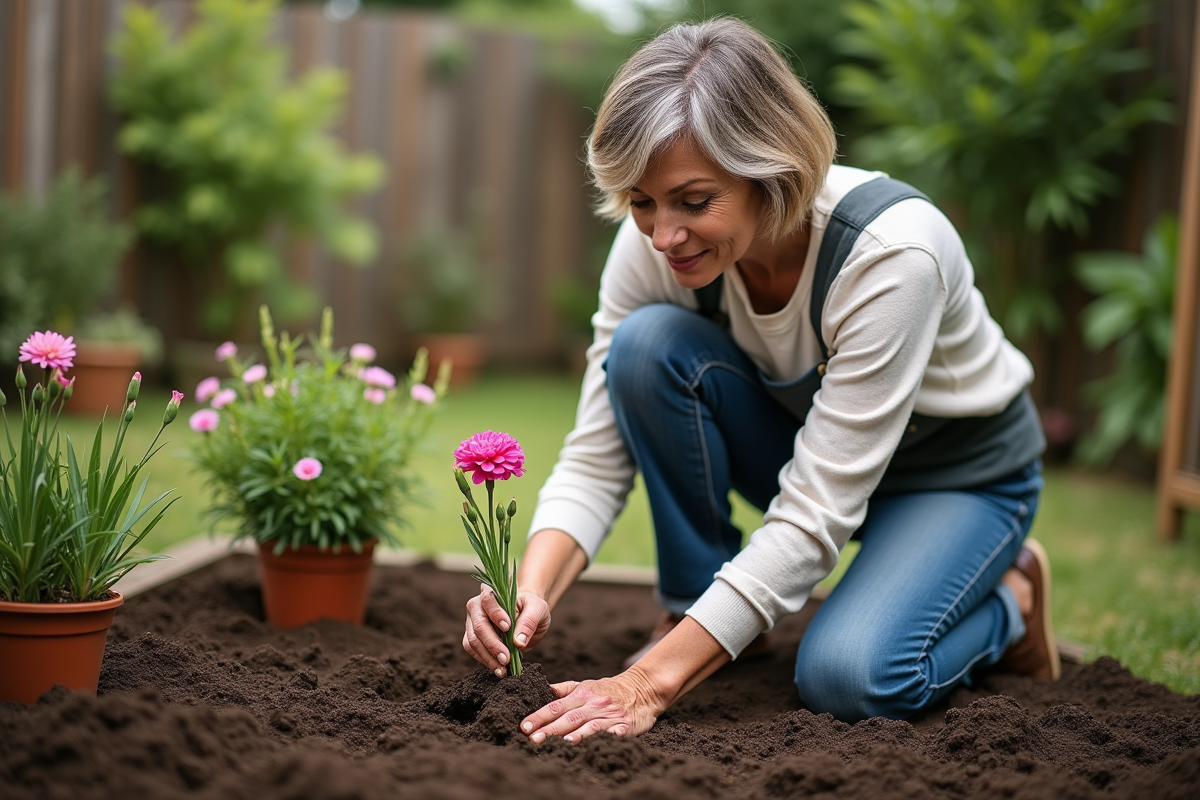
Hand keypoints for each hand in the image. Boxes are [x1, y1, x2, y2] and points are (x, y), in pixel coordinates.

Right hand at [463, 586, 550, 675]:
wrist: (528, 615)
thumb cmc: (531, 607)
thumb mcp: (538, 609)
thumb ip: (529, 622)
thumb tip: (518, 642)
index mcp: (492, 593)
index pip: (488, 600)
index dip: (496, 614)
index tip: (508, 627)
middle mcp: (477, 606)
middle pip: (479, 625)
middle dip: (492, 644)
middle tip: (506, 659)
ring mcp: (472, 622)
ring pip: (473, 641)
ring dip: (488, 657)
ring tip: (503, 669)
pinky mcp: (472, 637)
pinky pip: (473, 650)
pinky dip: (485, 661)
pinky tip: (498, 668)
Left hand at [519, 667, 664, 742]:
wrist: (644, 688)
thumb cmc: (609, 689)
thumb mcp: (586, 684)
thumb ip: (563, 689)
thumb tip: (541, 689)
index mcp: (582, 694)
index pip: (556, 706)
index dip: (539, 716)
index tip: (524, 726)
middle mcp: (594, 704)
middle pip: (569, 717)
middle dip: (550, 729)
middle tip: (533, 739)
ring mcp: (610, 715)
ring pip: (590, 725)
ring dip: (574, 735)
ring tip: (559, 743)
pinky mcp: (625, 726)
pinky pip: (614, 732)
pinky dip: (604, 737)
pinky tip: (595, 744)